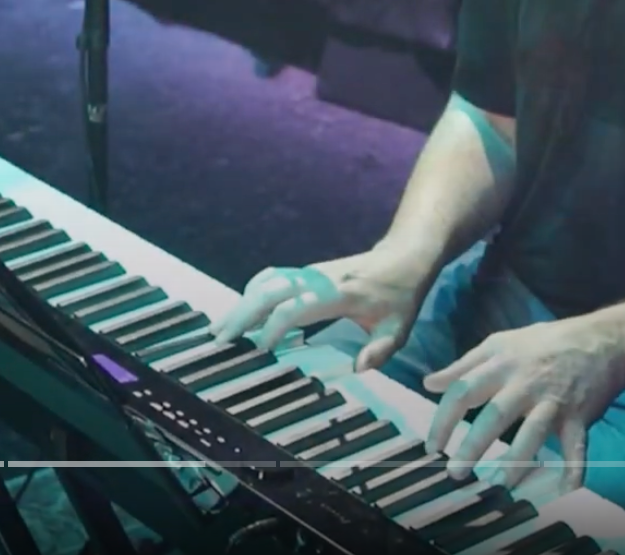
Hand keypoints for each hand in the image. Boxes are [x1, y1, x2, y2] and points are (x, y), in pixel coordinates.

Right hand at [209, 247, 435, 371]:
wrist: (404, 255)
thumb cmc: (401, 294)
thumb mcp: (399, 327)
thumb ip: (381, 349)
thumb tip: (358, 368)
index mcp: (338, 293)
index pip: (297, 307)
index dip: (275, 326)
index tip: (260, 349)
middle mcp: (318, 278)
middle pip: (271, 290)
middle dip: (243, 313)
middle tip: (220, 338)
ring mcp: (310, 272)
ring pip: (267, 282)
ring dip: (242, 303)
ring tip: (220, 328)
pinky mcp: (306, 272)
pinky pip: (272, 278)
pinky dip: (252, 293)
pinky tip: (241, 312)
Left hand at [421, 318, 624, 490]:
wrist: (602, 340)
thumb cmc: (545, 343)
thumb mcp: (501, 344)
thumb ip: (464, 366)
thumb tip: (429, 383)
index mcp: (502, 363)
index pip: (464, 390)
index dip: (443, 419)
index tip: (432, 445)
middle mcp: (526, 382)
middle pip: (495, 415)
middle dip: (472, 445)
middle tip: (455, 472)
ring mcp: (554, 401)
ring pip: (532, 433)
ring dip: (515, 462)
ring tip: (497, 484)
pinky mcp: (579, 416)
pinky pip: (575, 447)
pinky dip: (573, 469)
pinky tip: (563, 489)